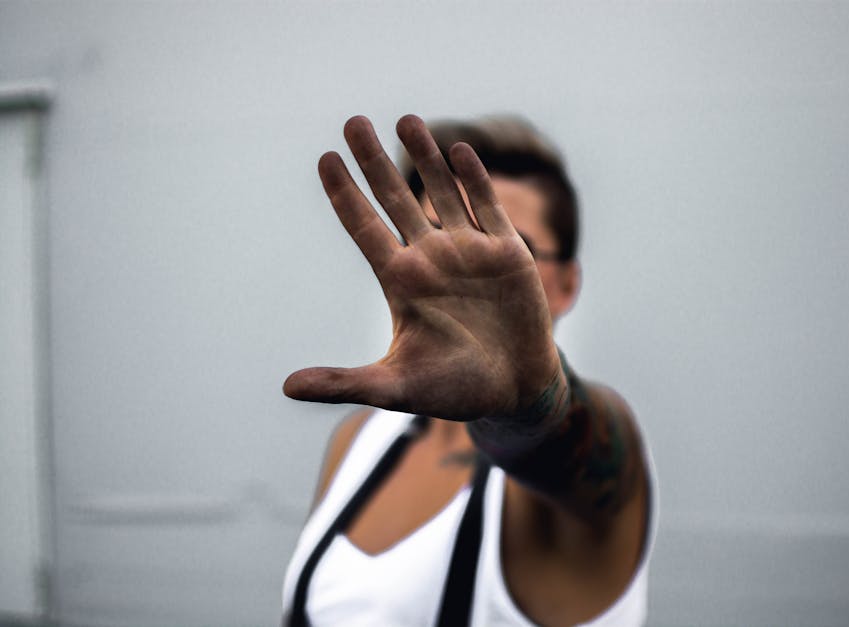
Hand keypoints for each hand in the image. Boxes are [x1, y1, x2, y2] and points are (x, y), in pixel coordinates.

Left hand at [284, 115, 562, 420]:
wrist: (514, 391)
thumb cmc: (453, 390)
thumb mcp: (394, 387)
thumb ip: (345, 382)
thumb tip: (287, 387)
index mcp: (400, 282)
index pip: (364, 226)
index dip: (344, 193)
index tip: (324, 158)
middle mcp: (430, 258)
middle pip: (395, 199)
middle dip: (374, 160)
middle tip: (353, 121)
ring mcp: (469, 252)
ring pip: (442, 192)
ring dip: (425, 156)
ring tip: (404, 120)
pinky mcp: (507, 253)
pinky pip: (486, 207)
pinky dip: (473, 179)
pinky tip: (458, 150)